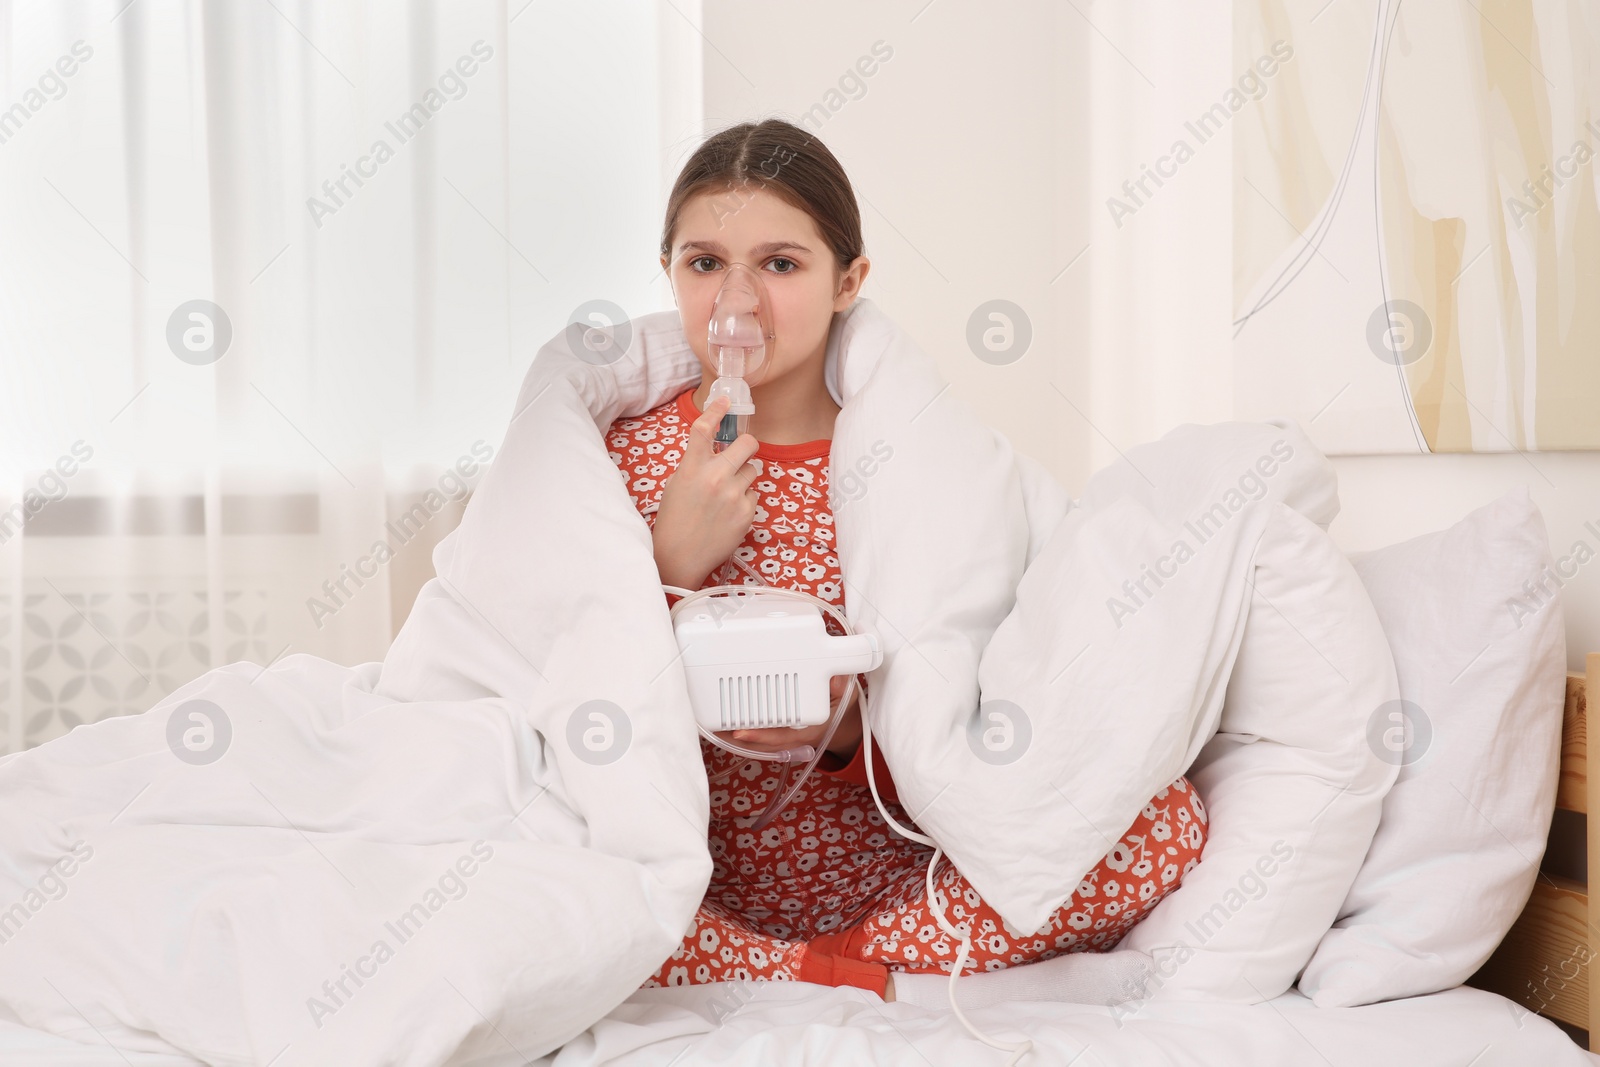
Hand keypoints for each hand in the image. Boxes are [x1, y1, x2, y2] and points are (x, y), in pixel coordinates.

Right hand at [652, 394, 763, 589]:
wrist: (679, 556)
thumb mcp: (677, 483)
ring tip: (726, 496)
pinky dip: (745, 501)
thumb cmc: (675, 518)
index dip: (716, 410)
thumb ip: (697, 463)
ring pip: (753, 471)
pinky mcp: (747, 513)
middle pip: (747, 444)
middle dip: (747, 446)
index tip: (725, 400)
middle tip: (742, 453)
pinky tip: (728, 514)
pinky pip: (754, 495)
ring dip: (744, 477)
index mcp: (691, 468)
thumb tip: (718, 448)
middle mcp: (715, 478)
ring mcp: (733, 495)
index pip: (704, 429)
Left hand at [722, 674, 861, 757]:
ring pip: (757, 742)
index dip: (759, 737)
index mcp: (808, 732)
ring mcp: (785, 738)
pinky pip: (759, 736)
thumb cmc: (840, 707)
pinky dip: (743, 730)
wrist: (843, 723)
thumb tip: (834, 679)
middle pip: (761, 744)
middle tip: (716, 728)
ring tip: (713, 725)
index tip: (740, 732)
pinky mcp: (779, 733)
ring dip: (736, 735)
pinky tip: (726, 721)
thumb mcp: (845, 695)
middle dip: (738, 738)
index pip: (780, 738)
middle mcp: (793, 739)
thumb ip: (840, 686)